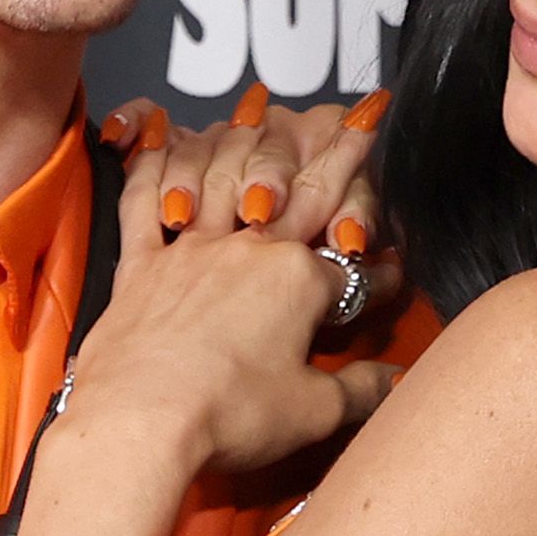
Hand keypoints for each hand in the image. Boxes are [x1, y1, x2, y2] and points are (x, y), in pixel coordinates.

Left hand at [67, 86, 400, 488]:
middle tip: (356, 120)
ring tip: (259, 113)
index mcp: (298, 280)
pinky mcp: (139, 265)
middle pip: (297, 194)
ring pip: (220, 176)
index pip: (349, 269)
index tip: (393, 274)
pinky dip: (153, 164)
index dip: (375, 275)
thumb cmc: (230, 415)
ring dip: (242, 144)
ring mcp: (190, 250)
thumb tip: (397, 382)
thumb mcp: (314, 412)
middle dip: (334, 158)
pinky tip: (160, 138)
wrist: (139, 422)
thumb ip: (362, 390)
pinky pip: (143, 198)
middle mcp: (247, 249)